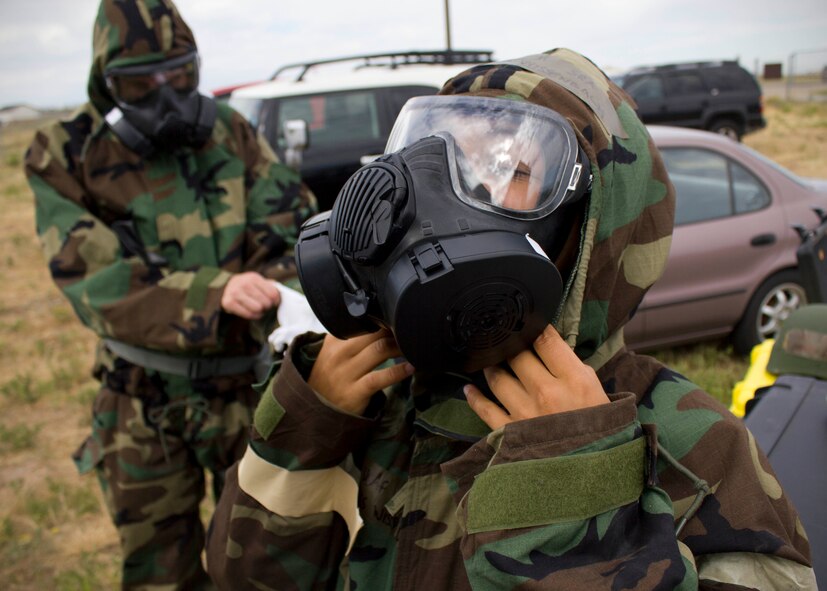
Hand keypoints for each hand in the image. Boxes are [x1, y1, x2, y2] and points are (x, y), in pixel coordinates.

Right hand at [221, 272, 280, 319]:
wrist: (229, 287)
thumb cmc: (250, 287)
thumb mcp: (260, 283)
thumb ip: (272, 287)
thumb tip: (280, 296)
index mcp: (254, 277)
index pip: (273, 294)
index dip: (276, 301)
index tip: (274, 302)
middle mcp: (243, 283)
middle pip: (265, 302)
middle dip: (267, 306)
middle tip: (264, 305)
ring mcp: (234, 292)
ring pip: (257, 308)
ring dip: (260, 312)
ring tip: (258, 309)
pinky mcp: (228, 302)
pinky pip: (248, 314)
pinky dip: (253, 316)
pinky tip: (252, 312)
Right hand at [308, 329, 413, 414]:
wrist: (317, 408)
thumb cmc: (331, 376)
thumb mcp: (333, 352)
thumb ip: (350, 337)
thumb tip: (381, 321)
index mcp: (334, 340)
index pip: (362, 323)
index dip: (384, 320)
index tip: (398, 320)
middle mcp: (338, 354)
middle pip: (374, 334)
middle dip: (394, 331)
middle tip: (409, 332)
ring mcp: (346, 374)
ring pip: (379, 350)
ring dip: (400, 347)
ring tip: (412, 347)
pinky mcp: (354, 392)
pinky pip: (380, 378)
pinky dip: (398, 371)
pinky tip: (410, 367)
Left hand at [465, 324, 608, 429]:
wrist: (595, 477)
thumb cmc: (601, 433)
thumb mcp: (598, 393)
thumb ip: (572, 368)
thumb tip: (548, 347)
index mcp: (574, 380)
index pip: (545, 340)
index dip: (534, 327)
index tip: (528, 324)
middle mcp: (547, 392)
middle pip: (517, 354)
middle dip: (511, 345)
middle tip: (506, 342)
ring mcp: (525, 413)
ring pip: (498, 377)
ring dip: (492, 367)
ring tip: (490, 362)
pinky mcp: (510, 433)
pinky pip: (484, 409)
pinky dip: (475, 397)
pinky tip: (469, 389)